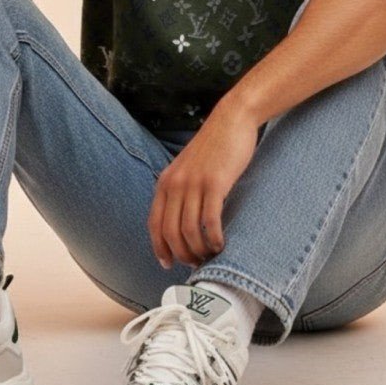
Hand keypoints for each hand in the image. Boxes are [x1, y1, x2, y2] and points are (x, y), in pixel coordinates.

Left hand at [147, 101, 258, 269]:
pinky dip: (214, 238)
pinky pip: (209, 220)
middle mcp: (175, 184)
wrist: (231, 121)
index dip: (159, 248)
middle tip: (196, 263)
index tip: (168, 263)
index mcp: (165, 182)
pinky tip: (221, 244)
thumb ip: (180, 190)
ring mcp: (193, 183)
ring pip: (189, 230)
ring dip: (199, 250)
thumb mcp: (187, 168)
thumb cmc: (213, 148)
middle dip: (182, 254)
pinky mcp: (215, 183)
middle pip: (170, 232)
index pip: (154, 224)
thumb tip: (180, 220)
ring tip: (210, 256)